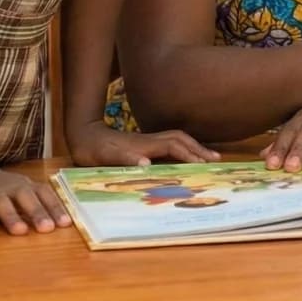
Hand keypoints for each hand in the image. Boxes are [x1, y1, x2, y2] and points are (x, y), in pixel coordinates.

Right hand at [0, 159, 71, 235]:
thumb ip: (39, 206)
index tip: (65, 224)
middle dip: (37, 212)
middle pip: (24, 197)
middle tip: (47, 228)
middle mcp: (8, 189)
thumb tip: (65, 224)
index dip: (55, 208)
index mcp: (24, 187)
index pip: (43, 194)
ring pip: (0, 204)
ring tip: (20, 231)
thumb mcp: (22, 192)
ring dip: (11, 217)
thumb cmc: (2, 187)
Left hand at [68, 121, 219, 167]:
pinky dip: (185, 147)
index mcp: (144, 145)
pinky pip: (171, 143)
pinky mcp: (145, 143)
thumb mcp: (105, 157)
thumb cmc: (94, 149)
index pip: (173, 146)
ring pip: (178, 139)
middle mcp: (150, 140)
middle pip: (181, 139)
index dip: (189, 155)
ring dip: (195, 146)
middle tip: (217, 159)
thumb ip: (125, 160)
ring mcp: (148, 140)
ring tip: (210, 156)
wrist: (84, 135)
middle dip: (199, 148)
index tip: (203, 164)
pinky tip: (188, 155)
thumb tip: (146, 165)